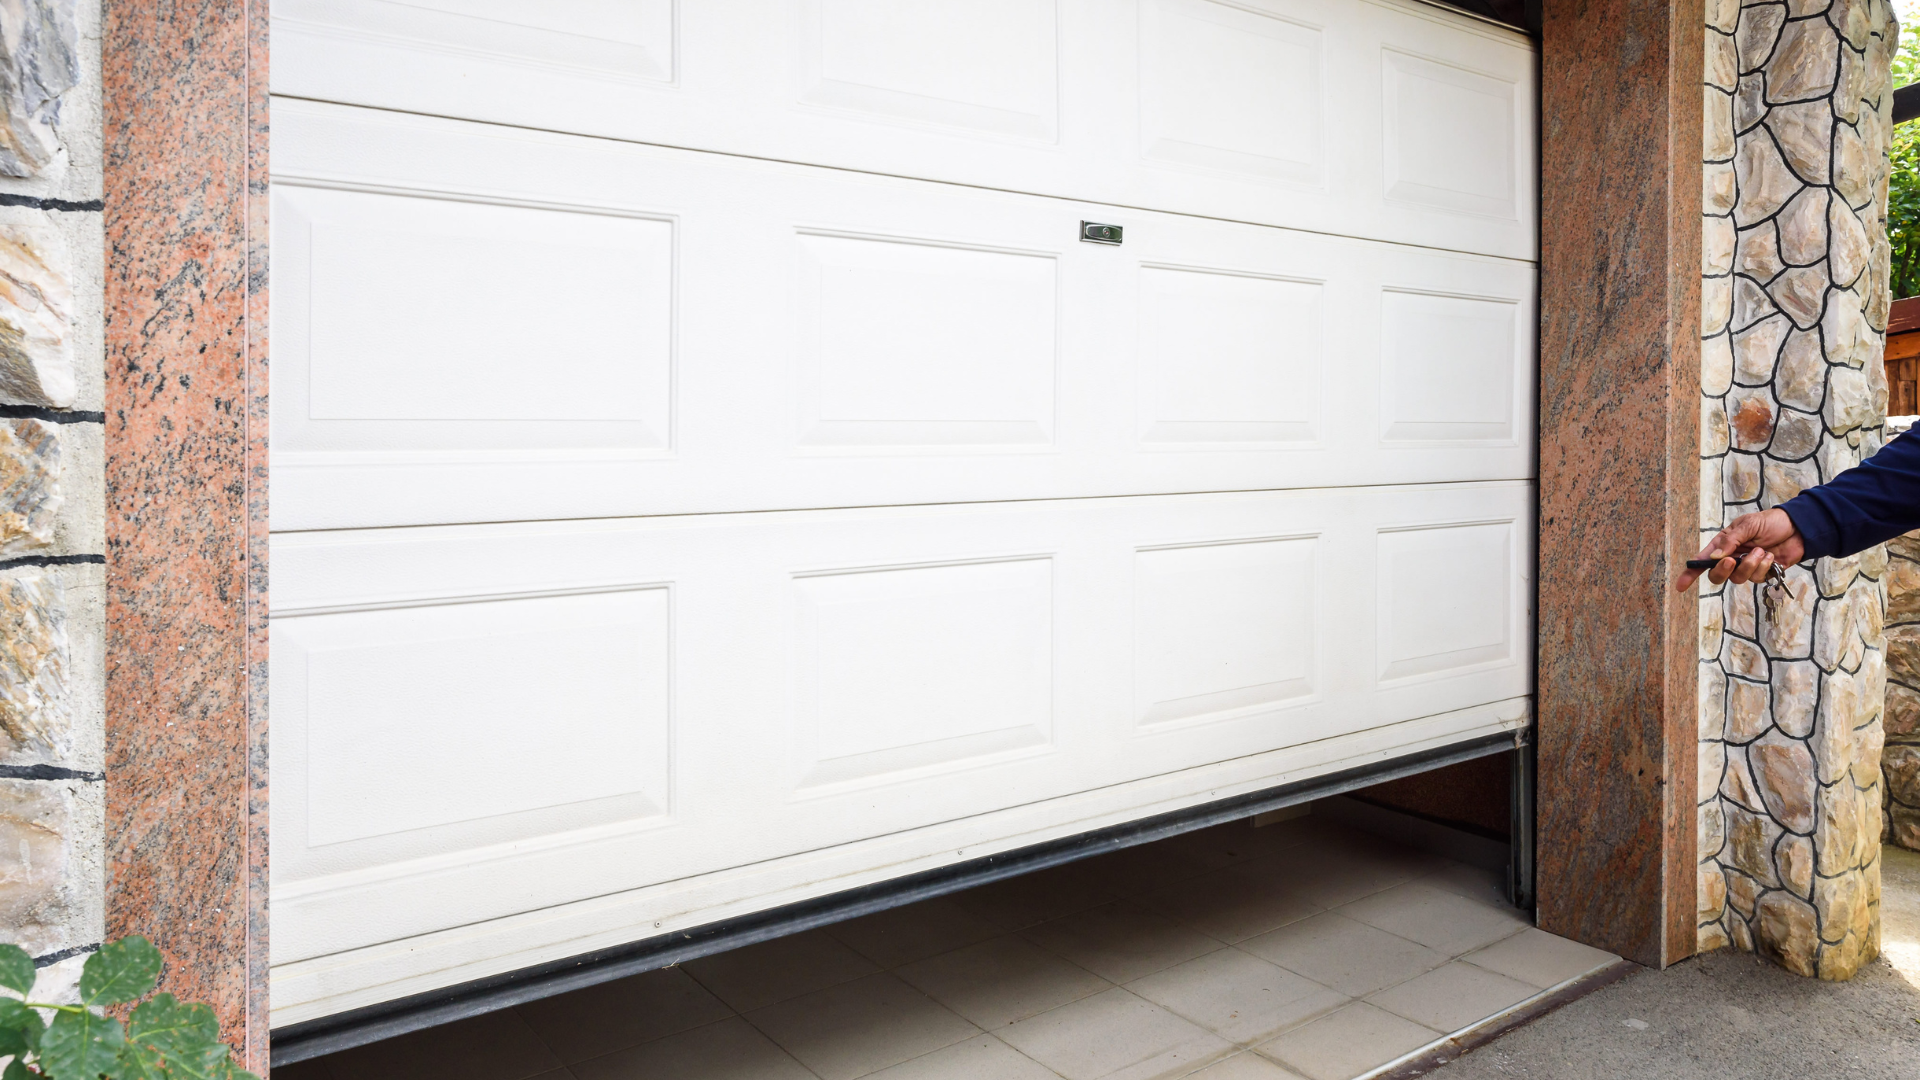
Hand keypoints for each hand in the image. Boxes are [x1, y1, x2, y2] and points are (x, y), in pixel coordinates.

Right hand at [1674, 507, 1805, 590]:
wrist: (1798, 528)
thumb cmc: (1770, 522)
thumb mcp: (1748, 525)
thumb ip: (1731, 541)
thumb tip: (1714, 557)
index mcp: (1723, 544)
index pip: (1702, 561)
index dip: (1690, 574)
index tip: (1680, 586)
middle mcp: (1732, 558)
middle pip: (1717, 575)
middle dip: (1723, 570)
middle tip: (1733, 560)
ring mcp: (1746, 567)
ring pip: (1738, 578)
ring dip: (1750, 565)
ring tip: (1762, 551)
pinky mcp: (1762, 574)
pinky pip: (1756, 578)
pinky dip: (1764, 567)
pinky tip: (1770, 557)